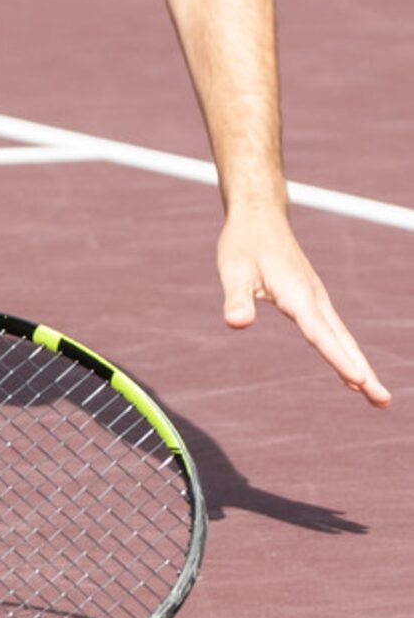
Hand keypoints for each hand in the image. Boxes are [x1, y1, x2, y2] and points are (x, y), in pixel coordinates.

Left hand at [217, 205, 389, 406]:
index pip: (319, 334)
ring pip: (343, 338)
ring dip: (360, 365)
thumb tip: (235, 323)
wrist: (259, 217)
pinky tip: (352, 370)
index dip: (337, 359)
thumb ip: (236, 298)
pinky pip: (334, 331)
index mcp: (297, 293)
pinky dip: (346, 352)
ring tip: (378, 397)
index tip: (358, 382)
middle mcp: (314, 298)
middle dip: (363, 371)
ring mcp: (317, 299)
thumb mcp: (233, 269)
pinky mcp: (312, 299)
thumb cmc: (244, 243)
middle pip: (342, 341)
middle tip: (383, 400)